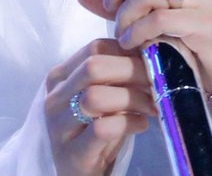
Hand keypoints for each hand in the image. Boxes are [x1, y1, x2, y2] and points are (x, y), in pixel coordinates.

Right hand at [45, 37, 155, 175]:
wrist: (78, 174)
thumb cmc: (94, 129)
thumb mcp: (102, 96)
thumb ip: (116, 74)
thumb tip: (150, 51)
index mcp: (61, 77)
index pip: (94, 47)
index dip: (126, 50)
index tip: (149, 60)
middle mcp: (55, 98)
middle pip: (93, 67)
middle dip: (131, 70)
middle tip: (156, 80)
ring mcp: (59, 127)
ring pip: (95, 97)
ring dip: (132, 98)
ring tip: (151, 105)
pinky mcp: (72, 154)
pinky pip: (103, 129)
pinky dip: (129, 123)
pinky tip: (142, 124)